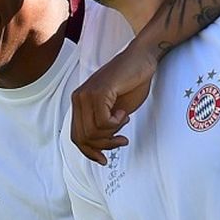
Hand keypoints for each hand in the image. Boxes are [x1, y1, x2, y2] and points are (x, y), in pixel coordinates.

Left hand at [70, 41, 156, 164]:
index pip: (77, 136)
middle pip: (83, 137)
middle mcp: (78, 98)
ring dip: (112, 134)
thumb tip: (100, 147)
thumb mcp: (116, 111)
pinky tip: (124, 112)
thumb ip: (105, 126)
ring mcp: (86, 94)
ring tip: (124, 120)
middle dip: (104, 145)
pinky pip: (103, 122)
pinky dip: (116, 123)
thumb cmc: (131, 82)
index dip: (89, 152)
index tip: (103, 160)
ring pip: (93, 132)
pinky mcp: (98, 92)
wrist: (142, 59)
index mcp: (80, 102)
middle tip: (122, 141)